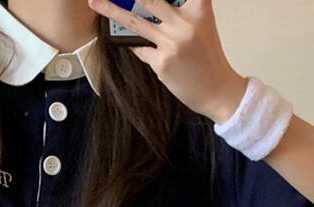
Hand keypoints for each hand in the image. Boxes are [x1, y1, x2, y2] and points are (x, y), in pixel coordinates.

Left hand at [88, 0, 248, 124]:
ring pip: (135, 21)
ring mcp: (172, 43)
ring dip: (112, 10)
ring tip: (96, 2)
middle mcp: (185, 23)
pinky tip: (134, 44)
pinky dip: (136, 46)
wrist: (218, 91)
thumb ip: (180, 13)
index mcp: (199, 10)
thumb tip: (150, 4)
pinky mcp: (162, 62)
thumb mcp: (202, 27)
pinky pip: (140, 49)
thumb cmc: (208, 59)